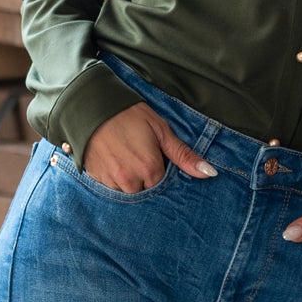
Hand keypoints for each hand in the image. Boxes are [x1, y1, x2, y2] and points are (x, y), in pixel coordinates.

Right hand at [81, 103, 216, 192]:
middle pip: (146, 193)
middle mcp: (131, 180)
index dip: (161, 175)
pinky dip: (115, 181)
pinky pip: (111, 190)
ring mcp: (112, 182)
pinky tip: (115, 163)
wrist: (92, 107)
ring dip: (131, 183)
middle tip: (140, 159)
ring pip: (128, 194)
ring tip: (127, 160)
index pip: (163, 188)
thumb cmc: (129, 116)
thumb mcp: (161, 131)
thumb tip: (209, 173)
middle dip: (146, 181)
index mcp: (150, 169)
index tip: (156, 162)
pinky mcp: (96, 181)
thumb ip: (183, 155)